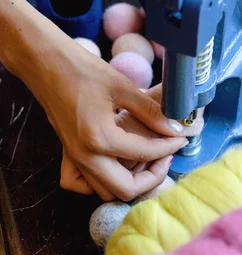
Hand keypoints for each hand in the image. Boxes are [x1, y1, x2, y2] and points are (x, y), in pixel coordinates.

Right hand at [29, 37, 187, 201]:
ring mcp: (73, 157)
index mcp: (100, 138)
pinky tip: (113, 163)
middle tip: (166, 154)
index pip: (145, 153)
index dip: (169, 145)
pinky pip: (81, 183)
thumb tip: (175, 127)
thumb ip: (151, 111)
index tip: (182, 136)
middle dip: (152, 176)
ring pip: (104, 191)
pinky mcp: (67, 152)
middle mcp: (85, 156)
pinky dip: (97, 182)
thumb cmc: (83, 69)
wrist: (46, 63)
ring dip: (128, 181)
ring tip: (146, 157)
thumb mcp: (122, 86)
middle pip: (125, 189)